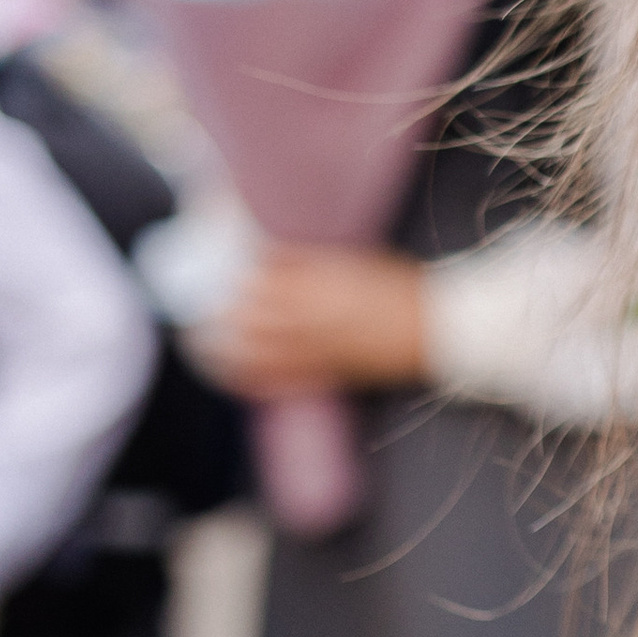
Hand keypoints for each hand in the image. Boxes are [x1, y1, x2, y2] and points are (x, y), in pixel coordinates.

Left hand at [192, 246, 430, 396]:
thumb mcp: (355, 261)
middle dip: (215, 310)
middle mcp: (310, 317)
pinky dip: (245, 376)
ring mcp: (315, 349)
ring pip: (249, 351)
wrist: (440, 331)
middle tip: (197, 305)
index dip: (232, 272)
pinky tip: (231, 369)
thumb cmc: (401, 287)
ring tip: (199, 340)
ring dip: (217, 346)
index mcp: (318, 282)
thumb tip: (264, 256)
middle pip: (243, 314)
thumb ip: (307, 261)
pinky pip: (274, 380)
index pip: (257, 274)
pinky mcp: (325, 373)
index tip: (217, 267)